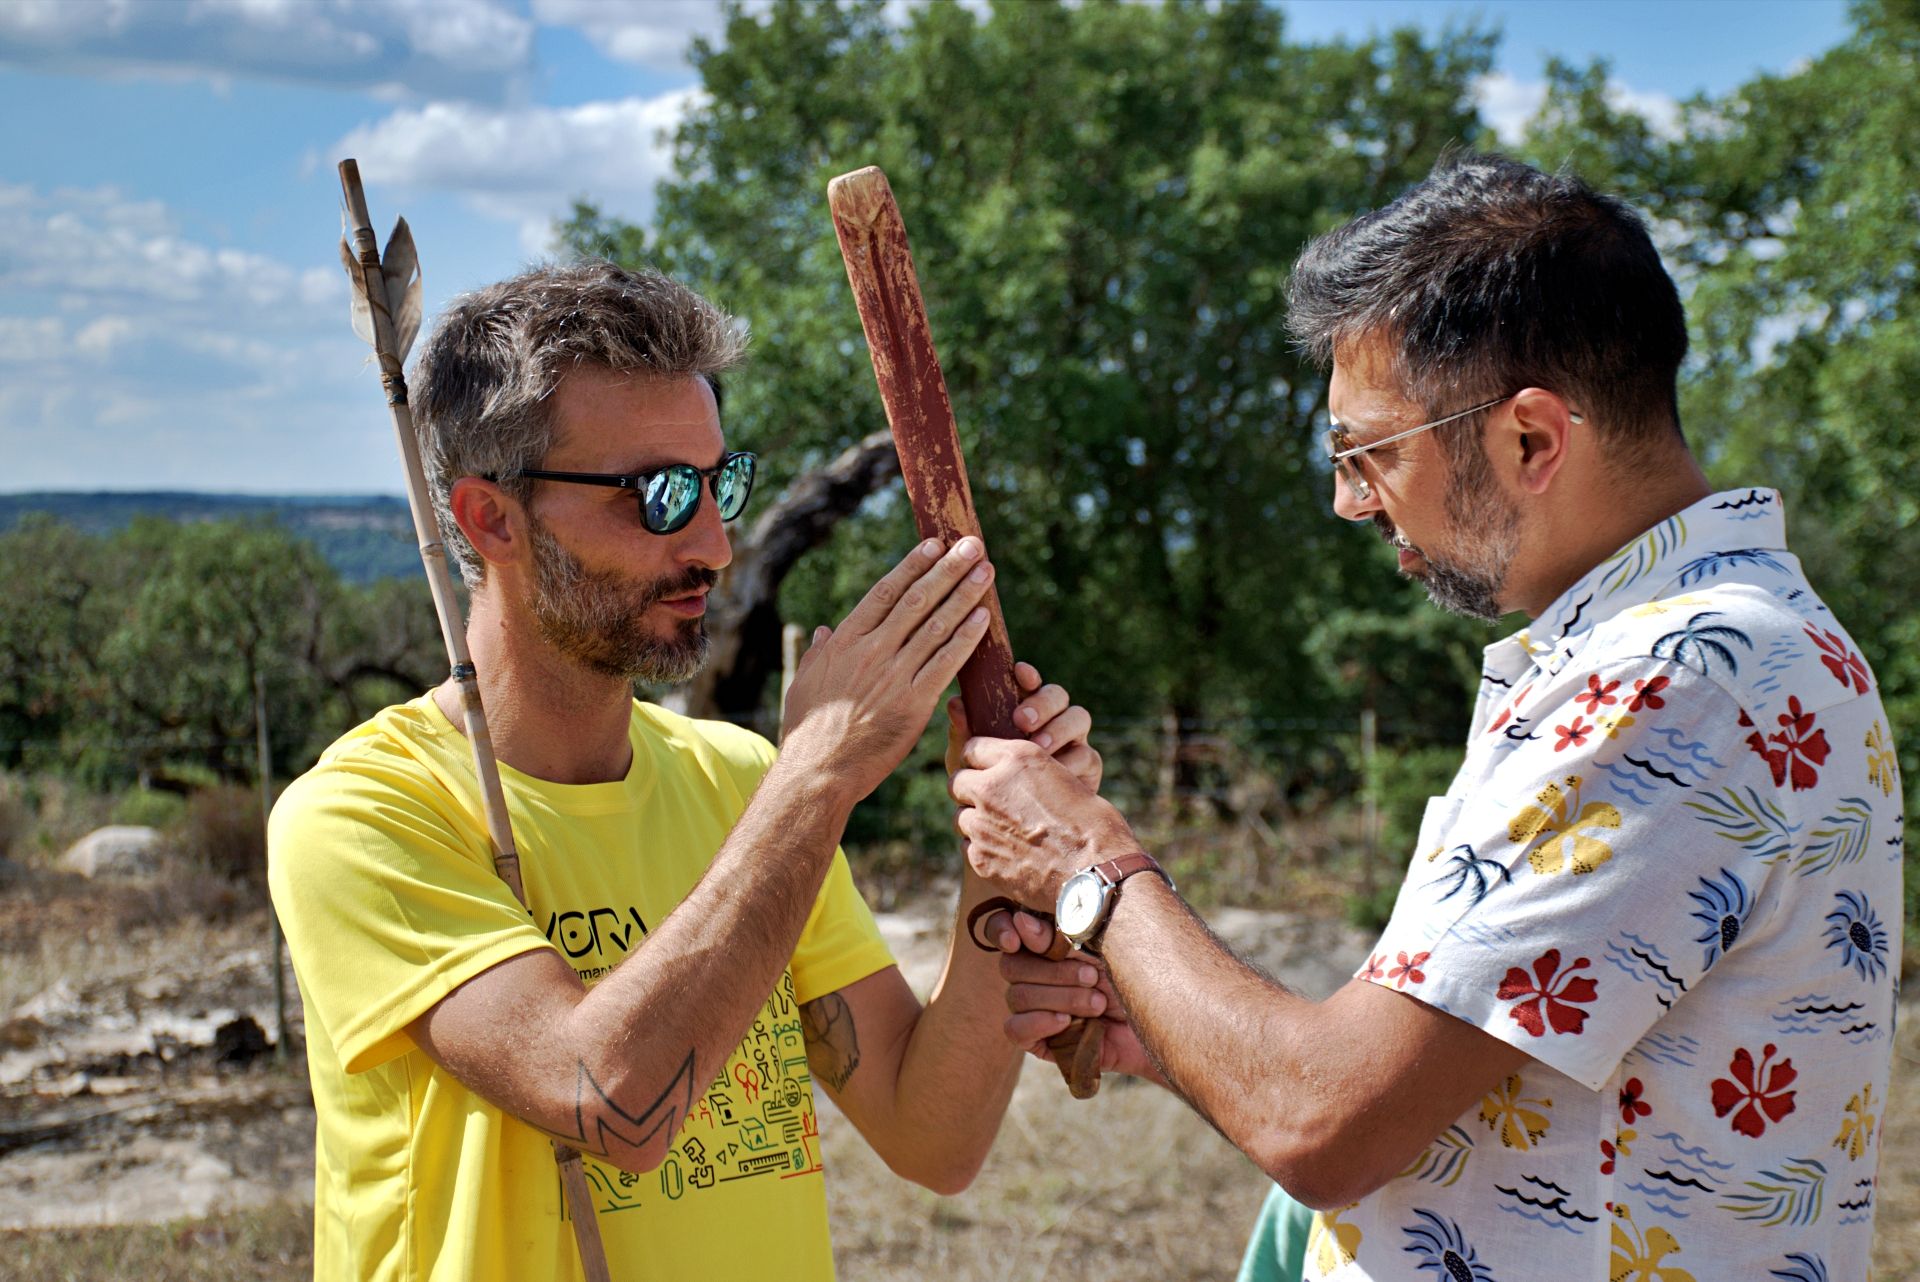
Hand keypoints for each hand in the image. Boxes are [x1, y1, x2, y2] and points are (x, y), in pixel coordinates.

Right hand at [781, 537, 994, 803]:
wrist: (818, 773)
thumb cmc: (808, 733)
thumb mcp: (804, 684)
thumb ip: (820, 653)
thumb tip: (827, 631)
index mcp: (845, 641)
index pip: (886, 592)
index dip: (913, 566)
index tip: (934, 545)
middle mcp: (872, 651)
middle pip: (917, 599)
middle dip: (948, 569)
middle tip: (973, 545)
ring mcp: (894, 675)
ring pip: (936, 625)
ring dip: (964, 595)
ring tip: (985, 572)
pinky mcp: (914, 703)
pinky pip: (946, 664)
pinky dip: (966, 639)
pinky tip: (983, 620)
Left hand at [945, 661, 1100, 789]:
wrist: (1022, 835)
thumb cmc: (992, 793)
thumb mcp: (972, 764)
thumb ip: (966, 735)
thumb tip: (955, 703)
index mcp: (1025, 716)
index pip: (1031, 687)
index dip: (1027, 678)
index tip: (1018, 674)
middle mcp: (1051, 724)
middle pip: (1058, 696)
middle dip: (1041, 703)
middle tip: (1022, 721)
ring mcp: (1073, 744)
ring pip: (1078, 717)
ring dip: (1059, 729)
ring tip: (1040, 749)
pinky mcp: (1087, 769)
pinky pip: (1087, 756)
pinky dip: (1070, 765)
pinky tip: (1052, 779)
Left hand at [950, 737, 1141, 910]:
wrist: (1096, 871)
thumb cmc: (1091, 823)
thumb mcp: (1062, 776)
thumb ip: (1026, 772)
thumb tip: (1009, 777)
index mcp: (1017, 758)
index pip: (972, 748)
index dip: (980, 760)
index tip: (987, 770)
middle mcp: (992, 786)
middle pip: (957, 782)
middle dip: (971, 790)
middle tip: (992, 802)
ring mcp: (982, 824)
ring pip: (961, 816)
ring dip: (976, 820)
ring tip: (1005, 830)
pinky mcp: (980, 857)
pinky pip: (969, 846)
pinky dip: (983, 848)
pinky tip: (1008, 853)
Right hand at [988, 910, 1162, 1082]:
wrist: (1167, 1020)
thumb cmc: (1139, 972)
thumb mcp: (1104, 942)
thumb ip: (1060, 928)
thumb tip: (1020, 920)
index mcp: (1048, 940)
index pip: (1002, 928)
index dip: (1002, 930)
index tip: (1018, 939)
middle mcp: (1037, 971)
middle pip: (1010, 965)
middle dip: (1052, 971)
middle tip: (1092, 975)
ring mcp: (1038, 1006)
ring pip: (1016, 997)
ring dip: (1059, 997)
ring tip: (1098, 1003)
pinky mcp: (1042, 1040)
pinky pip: (1015, 1029)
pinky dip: (1038, 1023)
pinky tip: (1066, 1022)